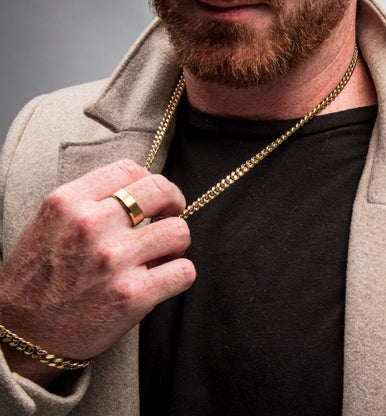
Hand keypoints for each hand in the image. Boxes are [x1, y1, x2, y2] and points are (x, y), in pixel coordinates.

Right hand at [0, 159, 194, 376]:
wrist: (22, 334)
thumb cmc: (39, 278)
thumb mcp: (51, 223)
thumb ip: (91, 202)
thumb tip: (141, 194)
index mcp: (68, 202)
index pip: (129, 168)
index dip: (152, 181)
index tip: (156, 198)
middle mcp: (90, 225)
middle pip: (160, 190)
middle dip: (174, 201)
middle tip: (171, 216)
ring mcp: (113, 260)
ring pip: (179, 231)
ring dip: (177, 243)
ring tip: (163, 254)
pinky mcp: (131, 296)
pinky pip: (184, 272)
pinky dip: (181, 274)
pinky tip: (165, 279)